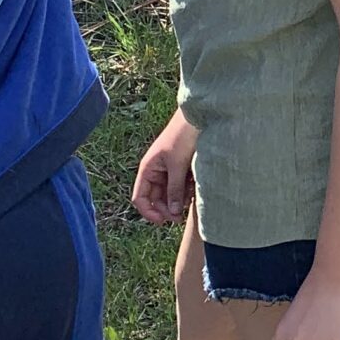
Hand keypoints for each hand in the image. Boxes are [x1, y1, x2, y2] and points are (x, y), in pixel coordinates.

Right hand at [132, 110, 198, 224]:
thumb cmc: (182, 137)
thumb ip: (174, 189)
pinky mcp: (182, 168)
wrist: (199, 117)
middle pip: (156, 199)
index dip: (149, 212)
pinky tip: (195, 188)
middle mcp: (156, 171)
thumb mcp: (178, 165)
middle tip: (181, 216)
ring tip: (190, 196)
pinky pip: (181, 186)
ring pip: (170, 194)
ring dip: (179, 199)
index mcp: (148, 169)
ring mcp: (169, 170)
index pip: (140, 198)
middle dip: (168, 208)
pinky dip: (187, 190)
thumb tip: (172, 212)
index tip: (163, 222)